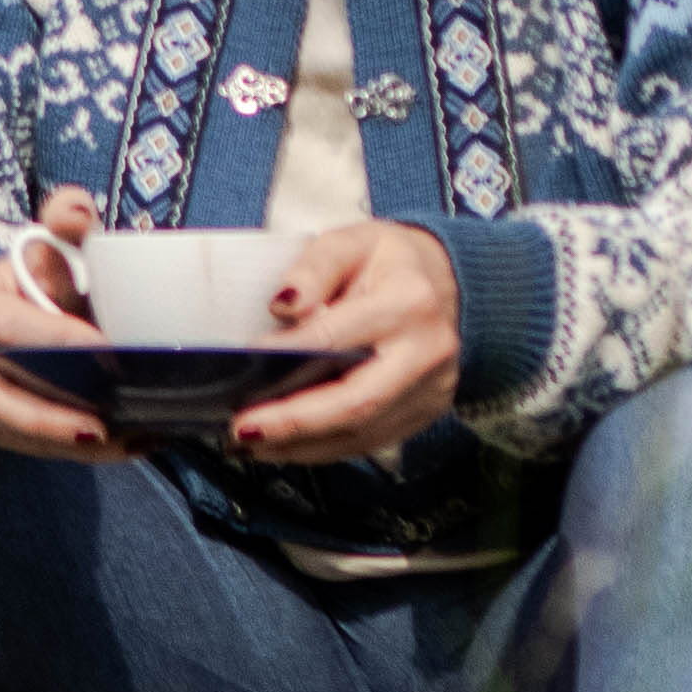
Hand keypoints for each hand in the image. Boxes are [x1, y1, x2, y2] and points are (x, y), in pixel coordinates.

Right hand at [0, 190, 124, 457]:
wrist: (11, 311)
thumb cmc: (37, 277)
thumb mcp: (49, 245)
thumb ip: (67, 221)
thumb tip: (77, 212)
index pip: (7, 327)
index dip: (54, 339)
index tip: (105, 350)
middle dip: (49, 418)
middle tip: (104, 425)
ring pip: (13, 432)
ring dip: (68, 444)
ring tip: (126, 441)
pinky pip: (27, 448)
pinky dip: (75, 452)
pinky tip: (125, 446)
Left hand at [233, 220, 463, 465]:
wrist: (449, 282)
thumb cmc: (389, 262)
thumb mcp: (349, 243)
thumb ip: (313, 268)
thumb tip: (283, 307)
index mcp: (408, 302)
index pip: (337, 339)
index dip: (287, 357)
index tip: (245, 366)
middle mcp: (427, 352)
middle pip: (355, 403)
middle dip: (293, 423)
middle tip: (242, 430)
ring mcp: (431, 389)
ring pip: (360, 433)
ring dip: (301, 445)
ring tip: (254, 443)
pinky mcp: (426, 412)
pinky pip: (369, 441)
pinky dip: (323, 448)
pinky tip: (288, 445)